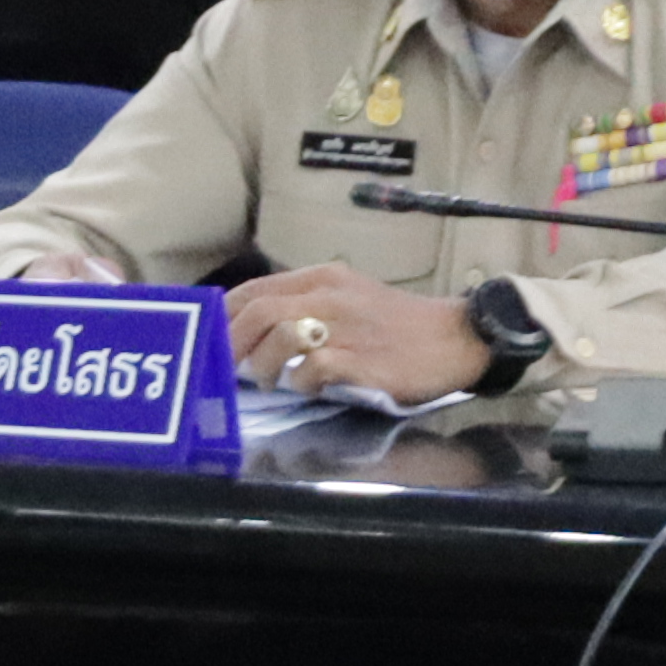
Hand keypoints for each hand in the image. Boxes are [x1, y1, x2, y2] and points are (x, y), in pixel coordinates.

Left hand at [230, 267, 486, 406]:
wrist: (456, 337)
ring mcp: (347, 328)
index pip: (254, 290)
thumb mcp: (346, 299)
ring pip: (281, 336)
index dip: (223, 316)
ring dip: (264, 365)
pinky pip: (312, 370)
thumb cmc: (395, 324)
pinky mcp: (362, 360)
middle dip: (232, 343)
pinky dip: (301, 383)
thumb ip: (302, 307)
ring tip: (271, 381)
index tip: (210, 339)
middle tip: (227, 368)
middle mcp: (331, 297)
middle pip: (258, 311)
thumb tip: (250, 330)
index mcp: (323, 278)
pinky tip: (309, 387)